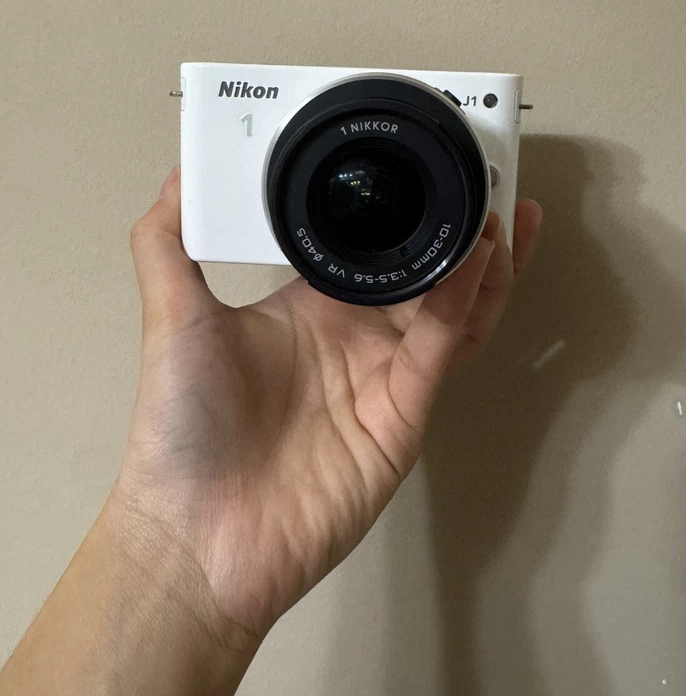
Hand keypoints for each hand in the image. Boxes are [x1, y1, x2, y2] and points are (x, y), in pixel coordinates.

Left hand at [117, 168, 540, 646]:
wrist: (196, 534)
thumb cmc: (181, 428)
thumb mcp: (171, 318)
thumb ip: (168, 243)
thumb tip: (179, 174)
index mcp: (307, 308)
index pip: (367, 248)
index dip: (398, 209)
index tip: (416, 161)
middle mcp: (353, 338)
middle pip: (424, 275)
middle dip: (459, 228)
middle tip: (486, 175)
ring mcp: (383, 378)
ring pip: (452, 310)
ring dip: (484, 263)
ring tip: (507, 211)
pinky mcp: (403, 417)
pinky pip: (439, 349)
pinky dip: (463, 303)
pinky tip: (479, 258)